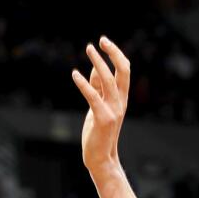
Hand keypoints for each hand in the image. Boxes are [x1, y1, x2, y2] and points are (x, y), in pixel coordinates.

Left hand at [72, 37, 129, 171]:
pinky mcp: (103, 118)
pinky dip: (84, 83)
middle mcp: (121, 101)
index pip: (124, 71)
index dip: (116, 55)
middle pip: (122, 71)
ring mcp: (113, 110)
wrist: (100, 157)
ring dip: (98, 62)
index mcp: (122, 98)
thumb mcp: (99, 106)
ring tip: (88, 49)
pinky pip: (93, 96)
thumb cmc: (98, 132)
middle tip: (100, 40)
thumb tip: (94, 68)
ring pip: (108, 80)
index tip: (103, 42)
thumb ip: (98, 89)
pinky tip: (75, 74)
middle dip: (112, 53)